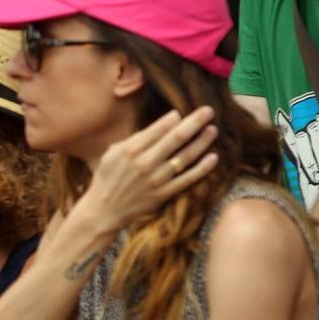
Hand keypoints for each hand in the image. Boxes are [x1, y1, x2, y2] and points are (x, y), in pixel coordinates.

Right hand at [77, 107, 219, 233]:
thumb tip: (158, 128)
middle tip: (208, 110)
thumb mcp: (112, 153)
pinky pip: (188, 179)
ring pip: (186, 157)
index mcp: (130, 150)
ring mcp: (156, 179)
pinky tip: (213, 157)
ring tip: (212, 130)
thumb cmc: (107, 177)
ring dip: (202, 142)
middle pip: (176, 138)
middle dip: (194, 122)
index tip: (181, 113)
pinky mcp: (164, 193)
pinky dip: (203, 168)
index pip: (158, 129)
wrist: (105, 209)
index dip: (173, 118)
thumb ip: (133, 140)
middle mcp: (145, 162)